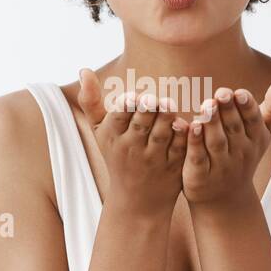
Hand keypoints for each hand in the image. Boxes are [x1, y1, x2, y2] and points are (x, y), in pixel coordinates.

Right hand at [78, 68, 189, 215]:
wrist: (136, 200)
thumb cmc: (117, 156)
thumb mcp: (100, 132)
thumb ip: (91, 101)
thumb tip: (83, 69)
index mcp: (113, 136)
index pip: (119, 116)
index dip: (128, 106)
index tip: (134, 96)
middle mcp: (131, 147)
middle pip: (141, 124)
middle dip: (147, 110)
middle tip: (154, 99)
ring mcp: (153, 158)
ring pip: (161, 134)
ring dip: (166, 119)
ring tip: (169, 105)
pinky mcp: (174, 166)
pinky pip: (180, 147)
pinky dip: (184, 134)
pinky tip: (188, 122)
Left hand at [182, 82, 270, 205]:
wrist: (225, 200)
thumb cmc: (241, 156)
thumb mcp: (260, 136)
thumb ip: (269, 109)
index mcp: (254, 140)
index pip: (253, 121)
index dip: (247, 107)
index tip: (240, 92)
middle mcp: (240, 153)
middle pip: (234, 129)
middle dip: (228, 110)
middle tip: (221, 93)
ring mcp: (221, 166)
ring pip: (217, 142)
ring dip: (212, 123)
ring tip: (206, 105)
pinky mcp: (200, 176)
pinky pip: (198, 157)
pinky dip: (195, 143)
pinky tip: (190, 126)